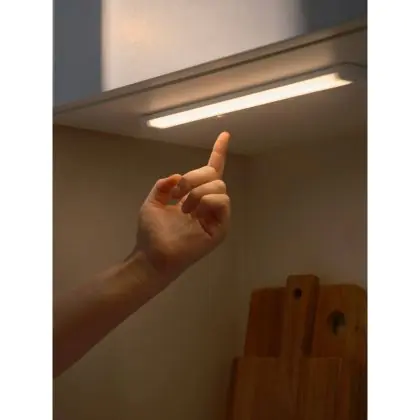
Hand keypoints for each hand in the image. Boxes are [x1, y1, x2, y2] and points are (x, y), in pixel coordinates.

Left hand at [133, 132, 230, 281]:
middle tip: (177, 193)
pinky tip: (193, 213)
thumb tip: (175, 176)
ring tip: (184, 209)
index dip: (219, 152)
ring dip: (197, 192)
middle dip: (193, 178)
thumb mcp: (152, 203)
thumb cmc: (151, 232)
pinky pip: (222, 201)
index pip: (211, 170)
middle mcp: (209, 203)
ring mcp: (216, 215)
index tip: (225, 134)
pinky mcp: (221, 227)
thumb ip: (163, 186)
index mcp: (195, 195)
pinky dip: (206, 201)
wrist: (153, 254)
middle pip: (214, 174)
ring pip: (219, 186)